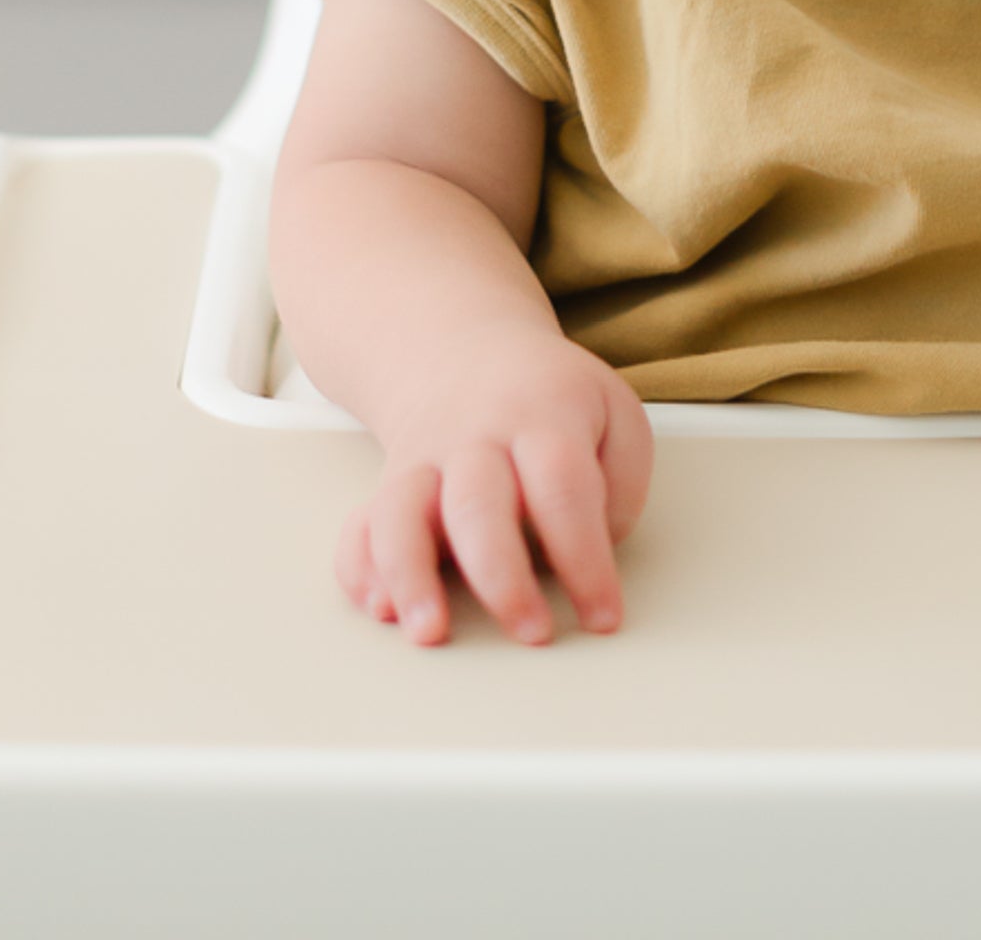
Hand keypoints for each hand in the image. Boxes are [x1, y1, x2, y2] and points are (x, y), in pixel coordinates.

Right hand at [337, 327, 652, 645]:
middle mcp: (476, 438)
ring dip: (411, 577)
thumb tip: (594, 549)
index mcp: (544, 415)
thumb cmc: (551, 398)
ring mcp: (425, 459)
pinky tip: (378, 607)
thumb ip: (621, 482)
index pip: (563, 488)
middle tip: (533, 633)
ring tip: (430, 632)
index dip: (585, 559)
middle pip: (478, 503)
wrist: (467, 347)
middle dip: (503, 579)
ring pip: (402, 513)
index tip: (601, 617)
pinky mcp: (389, 484)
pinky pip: (360, 525)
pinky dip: (360, 568)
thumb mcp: (613, 412)